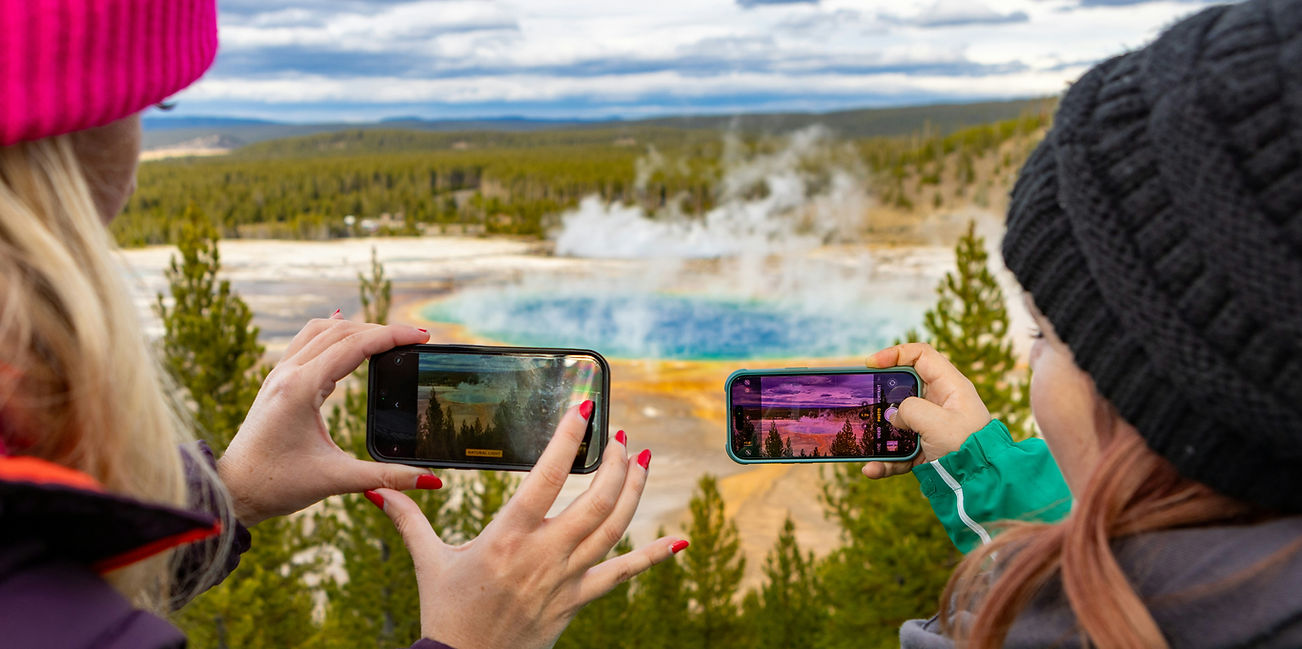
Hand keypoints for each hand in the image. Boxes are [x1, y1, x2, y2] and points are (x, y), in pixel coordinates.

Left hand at [217, 315, 438, 525]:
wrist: (231, 491)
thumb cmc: (276, 485)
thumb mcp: (336, 480)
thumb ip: (386, 477)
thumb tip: (430, 481)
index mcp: (300, 388)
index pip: (355, 345)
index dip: (393, 336)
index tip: (423, 336)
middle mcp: (287, 373)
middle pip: (341, 330)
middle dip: (382, 330)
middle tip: (415, 338)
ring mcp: (279, 374)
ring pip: (322, 330)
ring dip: (357, 328)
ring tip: (388, 338)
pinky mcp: (277, 382)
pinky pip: (307, 342)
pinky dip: (334, 335)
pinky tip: (347, 337)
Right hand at [371, 403, 686, 648]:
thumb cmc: (446, 612)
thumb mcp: (428, 561)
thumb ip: (409, 520)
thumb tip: (379, 489)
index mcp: (508, 536)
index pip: (547, 476)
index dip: (568, 439)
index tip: (584, 408)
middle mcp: (545, 554)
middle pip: (596, 500)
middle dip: (615, 463)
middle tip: (622, 437)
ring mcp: (567, 578)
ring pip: (615, 528)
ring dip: (634, 492)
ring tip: (643, 461)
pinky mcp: (578, 600)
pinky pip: (623, 575)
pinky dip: (654, 557)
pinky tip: (679, 542)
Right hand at [860, 343, 990, 478]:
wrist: (982, 483)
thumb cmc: (967, 447)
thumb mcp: (936, 423)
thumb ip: (909, 410)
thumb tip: (892, 417)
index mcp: (950, 386)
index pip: (921, 355)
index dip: (895, 354)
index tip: (871, 364)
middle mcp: (940, 402)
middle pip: (903, 388)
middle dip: (881, 395)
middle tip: (863, 401)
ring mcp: (931, 426)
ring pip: (897, 422)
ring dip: (879, 433)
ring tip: (864, 442)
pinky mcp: (925, 448)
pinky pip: (899, 449)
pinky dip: (885, 460)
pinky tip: (872, 469)